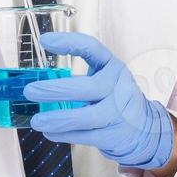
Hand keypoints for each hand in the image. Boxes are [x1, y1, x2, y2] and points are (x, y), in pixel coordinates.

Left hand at [23, 32, 175, 171]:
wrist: (145, 128)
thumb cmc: (114, 98)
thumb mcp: (104, 77)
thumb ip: (79, 73)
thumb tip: (38, 77)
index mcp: (112, 66)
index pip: (92, 48)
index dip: (69, 43)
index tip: (44, 40)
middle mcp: (118, 87)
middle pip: (90, 86)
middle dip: (58, 89)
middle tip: (31, 91)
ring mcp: (119, 113)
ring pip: (88, 116)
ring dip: (59, 118)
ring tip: (37, 120)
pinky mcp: (114, 136)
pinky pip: (87, 136)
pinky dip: (66, 135)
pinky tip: (49, 132)